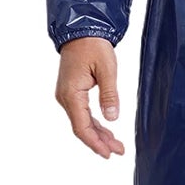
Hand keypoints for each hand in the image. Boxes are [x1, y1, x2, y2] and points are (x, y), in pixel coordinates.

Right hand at [56, 37, 124, 157]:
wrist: (81, 31)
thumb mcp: (107, 70)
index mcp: (71, 94)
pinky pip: (82, 114)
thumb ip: (109, 95)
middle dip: (99, 142)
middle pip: (81, 127)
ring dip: (98, 134)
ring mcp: (67, 96)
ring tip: (116, 145)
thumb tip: (112, 119)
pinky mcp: (72, 93)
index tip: (108, 153)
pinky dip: (95, 124)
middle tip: (118, 151)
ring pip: (82, 122)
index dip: (94, 142)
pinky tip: (106, 131)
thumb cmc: (94, 47)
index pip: (81, 126)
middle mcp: (65, 98)